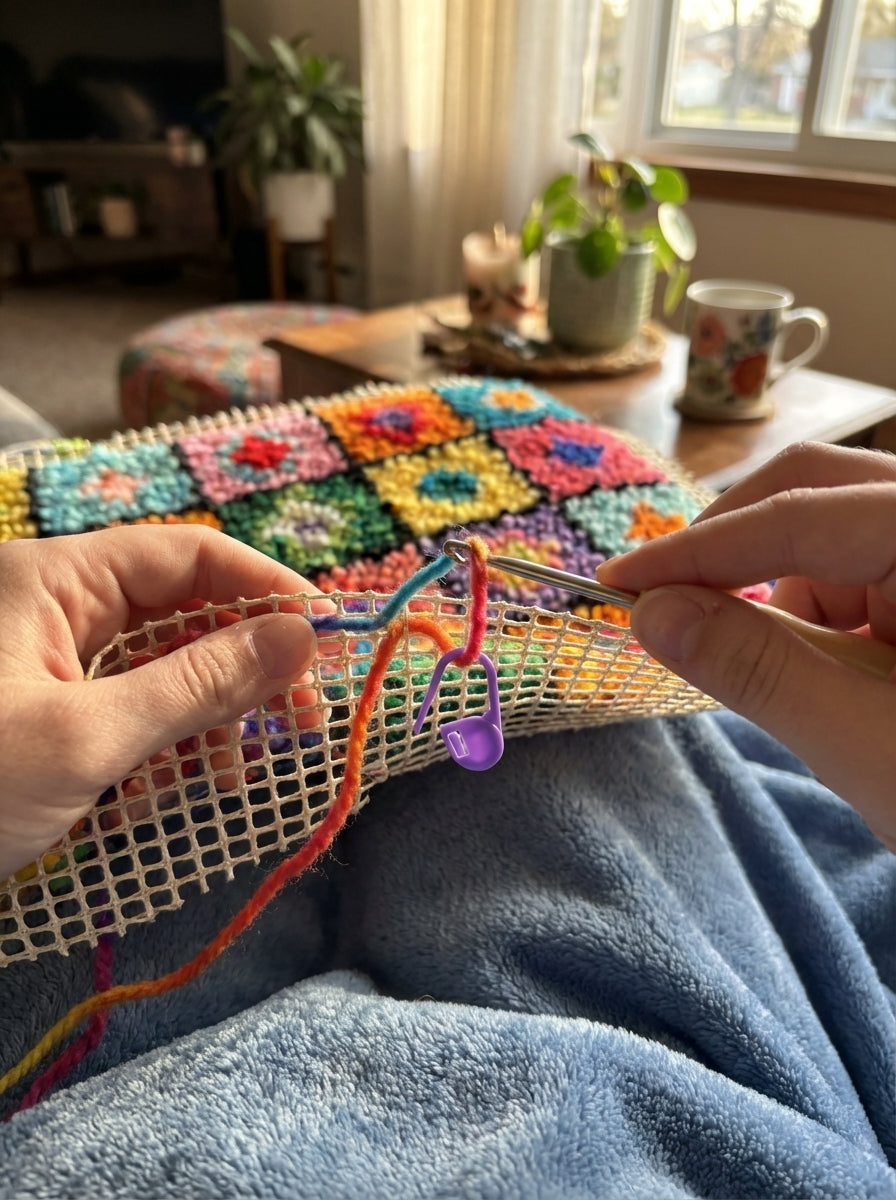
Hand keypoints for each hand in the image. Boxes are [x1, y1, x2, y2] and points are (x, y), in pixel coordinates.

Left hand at [0, 525, 326, 879]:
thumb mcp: (86, 739)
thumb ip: (199, 685)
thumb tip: (301, 636)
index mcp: (54, 581)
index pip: (187, 555)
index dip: (266, 589)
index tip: (327, 643)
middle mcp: (54, 608)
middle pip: (180, 611)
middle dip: (242, 667)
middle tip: (297, 724)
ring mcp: (45, 664)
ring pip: (159, 668)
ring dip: (205, 720)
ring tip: (228, 780)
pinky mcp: (42, 715)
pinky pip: (124, 712)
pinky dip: (158, 751)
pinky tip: (159, 798)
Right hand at [596, 442, 895, 850]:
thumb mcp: (863, 739)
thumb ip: (752, 664)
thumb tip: (648, 612)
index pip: (799, 516)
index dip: (695, 551)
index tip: (615, 583)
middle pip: (818, 491)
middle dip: (738, 558)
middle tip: (671, 615)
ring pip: (834, 535)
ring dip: (788, 601)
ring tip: (820, 694)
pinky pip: (861, 570)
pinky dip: (826, 619)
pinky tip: (850, 682)